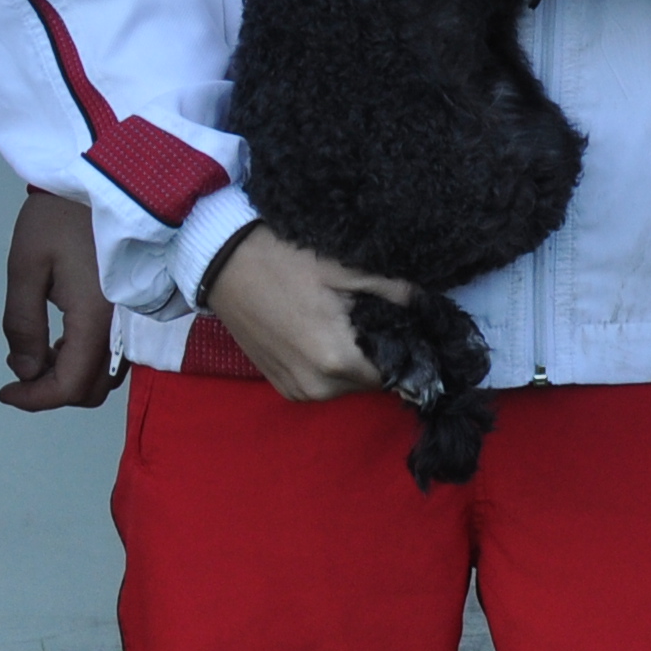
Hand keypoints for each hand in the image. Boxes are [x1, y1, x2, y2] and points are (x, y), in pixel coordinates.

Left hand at [0, 187, 118, 412]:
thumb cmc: (58, 217)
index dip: (34, 399)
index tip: (5, 391)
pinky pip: (113, 352)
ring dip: (70, 375)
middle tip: (20, 368)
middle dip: (52, 390)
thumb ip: (22, 324)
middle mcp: (120, 326)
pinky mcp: (132, 306)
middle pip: (92, 389)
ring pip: (106, 374)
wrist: (101, 178)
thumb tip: (25, 370)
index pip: (70, 386)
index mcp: (94, 319)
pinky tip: (61, 336)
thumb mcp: (26, 266)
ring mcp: (131, 317)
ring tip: (38, 349)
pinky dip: (85, 358)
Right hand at [200, 225, 410, 402]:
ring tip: (349, 321)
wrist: (221, 262)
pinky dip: (329, 365)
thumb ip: (393, 290)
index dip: (407, 352)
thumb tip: (428, 304)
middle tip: (377, 315)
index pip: (393, 374)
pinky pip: (320, 384)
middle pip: (370, 381)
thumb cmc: (283, 260)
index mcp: (337, 360)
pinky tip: (324, 331)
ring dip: (354, 361)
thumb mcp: (343, 269)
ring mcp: (295, 390)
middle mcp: (316, 386)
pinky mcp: (280, 385)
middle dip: (379, 354)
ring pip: (345, 385)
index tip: (409, 328)